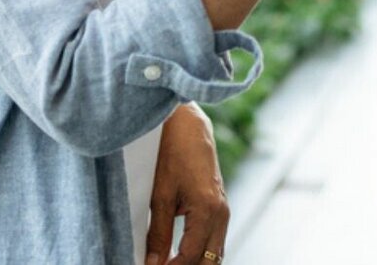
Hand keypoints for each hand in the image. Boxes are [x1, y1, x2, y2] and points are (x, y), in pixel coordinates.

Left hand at [143, 104, 226, 264]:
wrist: (189, 125)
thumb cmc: (173, 154)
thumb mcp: (161, 196)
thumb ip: (159, 234)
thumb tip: (153, 263)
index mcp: (208, 210)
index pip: (190, 257)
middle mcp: (222, 213)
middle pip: (209, 261)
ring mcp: (224, 209)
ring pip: (214, 253)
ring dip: (195, 263)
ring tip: (169, 264)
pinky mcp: (220, 206)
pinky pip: (215, 239)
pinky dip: (200, 252)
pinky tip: (180, 254)